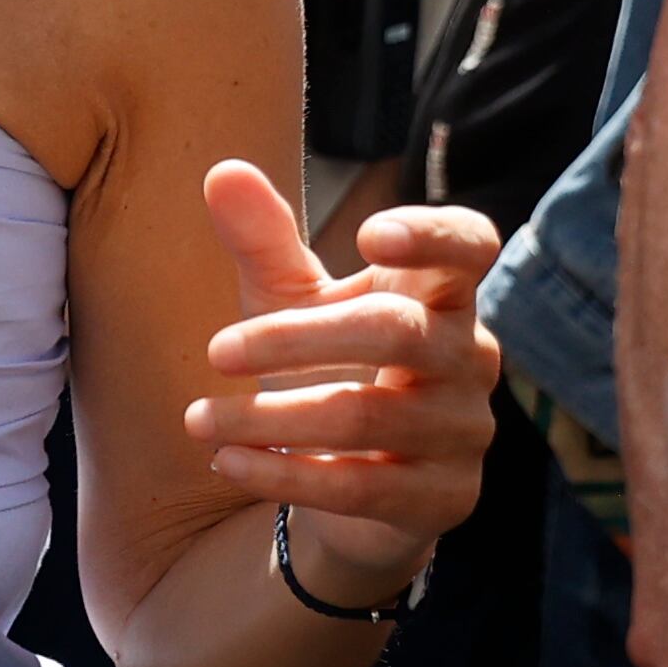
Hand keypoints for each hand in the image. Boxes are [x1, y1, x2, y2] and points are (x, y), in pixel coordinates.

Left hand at [181, 165, 500, 605]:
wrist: (356, 484)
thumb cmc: (327, 366)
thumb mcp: (290, 300)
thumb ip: (264, 240)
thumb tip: (223, 170)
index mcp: (439, 293)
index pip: (469, 246)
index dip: (433, 236)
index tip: (369, 235)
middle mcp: (468, 356)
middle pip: (396, 333)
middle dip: (295, 340)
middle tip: (214, 352)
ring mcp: (465, 430)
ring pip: (368, 417)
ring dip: (271, 418)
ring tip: (197, 420)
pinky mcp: (445, 497)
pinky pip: (364, 487)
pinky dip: (286, 474)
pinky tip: (228, 461)